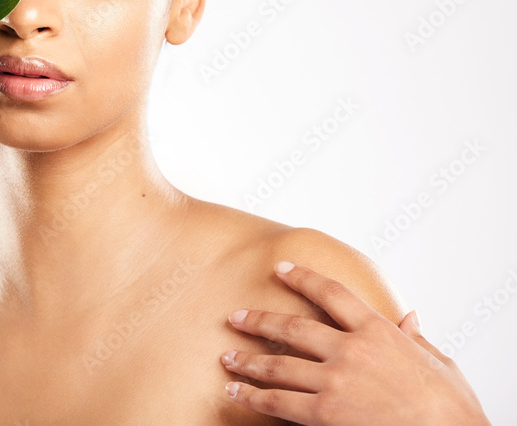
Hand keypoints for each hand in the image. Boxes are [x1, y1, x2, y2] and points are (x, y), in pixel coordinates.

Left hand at [221, 261, 490, 424]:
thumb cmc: (451, 409)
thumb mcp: (439, 365)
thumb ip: (416, 340)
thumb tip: (409, 318)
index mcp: (377, 331)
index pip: (331, 294)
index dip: (302, 278)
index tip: (281, 268)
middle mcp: (350, 351)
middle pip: (293, 328)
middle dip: (259, 321)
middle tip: (236, 316)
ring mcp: (335, 382)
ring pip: (278, 366)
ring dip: (248, 362)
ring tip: (227, 358)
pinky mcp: (325, 414)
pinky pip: (279, 402)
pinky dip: (254, 396)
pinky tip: (236, 392)